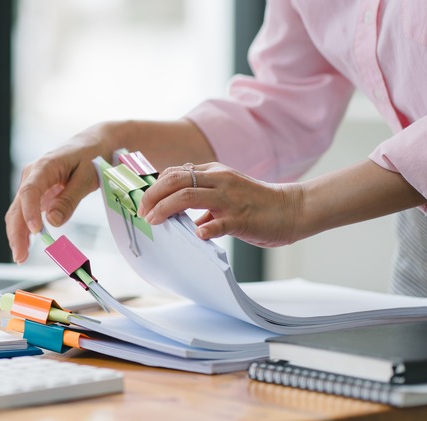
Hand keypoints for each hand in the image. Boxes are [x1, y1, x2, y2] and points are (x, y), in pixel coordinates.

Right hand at [5, 123, 120, 263]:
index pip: (30, 191)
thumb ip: (70, 199)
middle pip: (18, 206)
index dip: (30, 212)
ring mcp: (31, 185)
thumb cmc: (92, 157)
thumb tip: (53, 222)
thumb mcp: (87, 177)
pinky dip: (24, 230)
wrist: (93, 144)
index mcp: (44, 166)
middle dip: (17, 233)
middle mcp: (32, 175)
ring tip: (21, 257)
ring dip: (17, 235)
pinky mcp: (36, 194)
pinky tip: (24, 247)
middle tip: (21, 257)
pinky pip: (25, 213)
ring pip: (17, 212)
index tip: (36, 231)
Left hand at [137, 162, 303, 247]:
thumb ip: (202, 197)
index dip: (154, 187)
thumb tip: (177, 210)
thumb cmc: (257, 203)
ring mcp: (229, 199)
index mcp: (214, 173)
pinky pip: (218, 223)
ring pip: (188, 196)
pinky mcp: (241, 218)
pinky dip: (204, 229)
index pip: (175, 173)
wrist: (292, 209)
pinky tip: (196, 235)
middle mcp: (219, 181)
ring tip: (154, 221)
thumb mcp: (225, 192)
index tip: (143, 202)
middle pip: (175, 180)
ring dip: (165, 209)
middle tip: (142, 212)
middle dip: (152, 196)